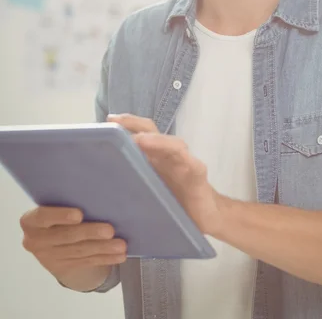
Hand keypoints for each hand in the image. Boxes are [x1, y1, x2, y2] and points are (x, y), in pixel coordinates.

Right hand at [20, 206, 126, 280]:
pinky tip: (119, 255)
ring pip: (79, 251)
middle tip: (110, 230)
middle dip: (90, 233)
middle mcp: (36, 241)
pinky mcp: (63, 268)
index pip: (42, 217)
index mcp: (31, 221)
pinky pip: (87, 262)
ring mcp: (49, 257)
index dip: (60, 216)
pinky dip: (105, 258)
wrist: (51, 239)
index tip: (80, 214)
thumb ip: (68, 201)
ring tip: (121, 245)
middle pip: (66, 237)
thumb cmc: (59, 211)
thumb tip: (98, 194)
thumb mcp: (55, 205)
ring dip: (103, 248)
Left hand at [107, 114, 223, 235]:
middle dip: (134, 123)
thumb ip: (131, 182)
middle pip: (152, 131)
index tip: (107, 121)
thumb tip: (100, 180)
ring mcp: (185, 163)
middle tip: (115, 121)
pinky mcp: (198, 176)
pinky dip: (184, 159)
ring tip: (140, 140)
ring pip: (173, 145)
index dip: (125, 125)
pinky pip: (192, 165)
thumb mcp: (148, 191)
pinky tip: (180, 159)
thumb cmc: (173, 204)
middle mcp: (168, 155)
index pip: (140, 134)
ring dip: (157, 141)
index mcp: (154, 157)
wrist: (206, 217)